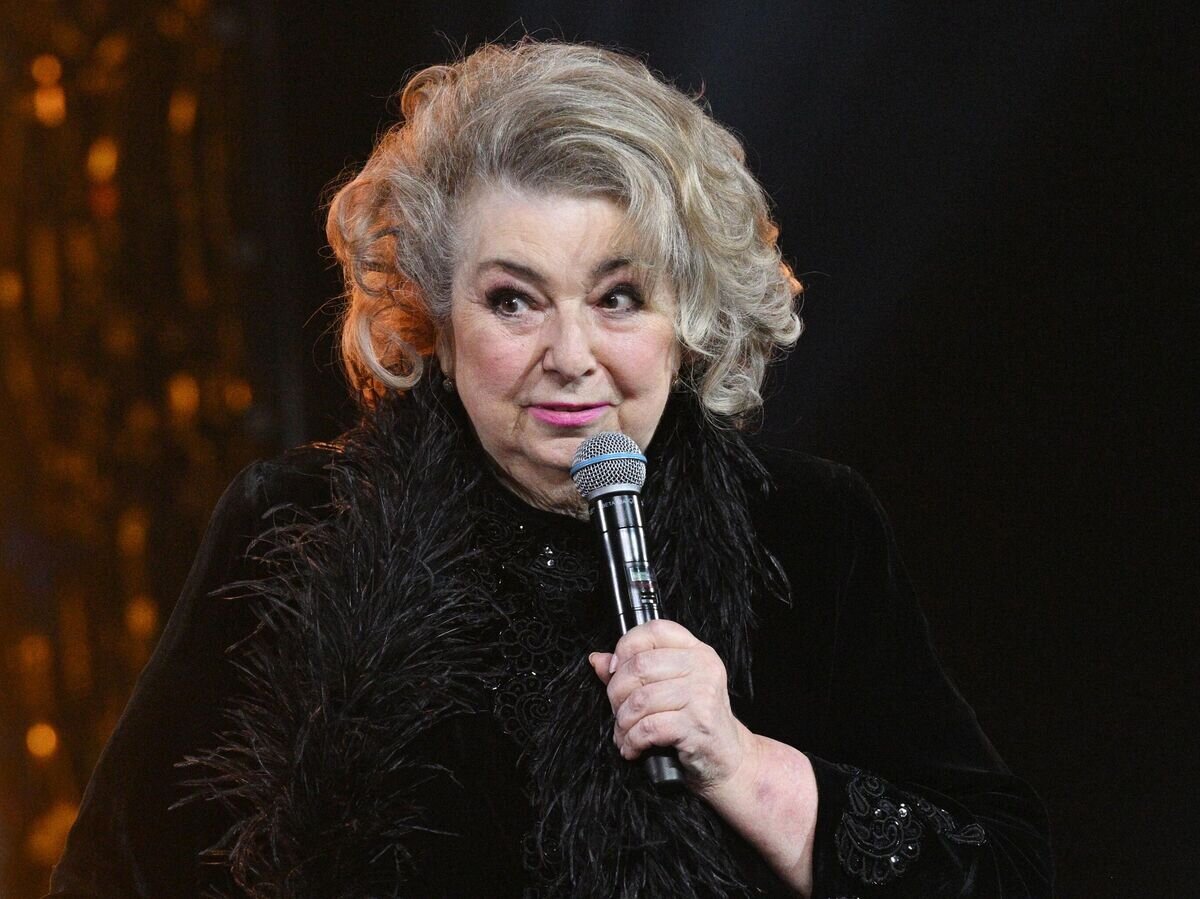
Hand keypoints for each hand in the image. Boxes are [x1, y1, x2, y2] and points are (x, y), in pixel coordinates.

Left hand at [589, 619, 759, 795]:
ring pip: (641, 699)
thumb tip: (598, 659)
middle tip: (617, 710)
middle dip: (617, 692)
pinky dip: (632, 741)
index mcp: (696, 651)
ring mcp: (702, 695)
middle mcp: (703, 667)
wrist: (727, 758)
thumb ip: (634, 671)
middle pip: (640, 666)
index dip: (626, 646)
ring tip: (624, 733)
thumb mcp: (670, 688)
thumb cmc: (696, 721)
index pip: (655, 630)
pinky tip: (632, 747)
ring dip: (623, 722)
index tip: (615, 669)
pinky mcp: (698, 724)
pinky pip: (649, 728)